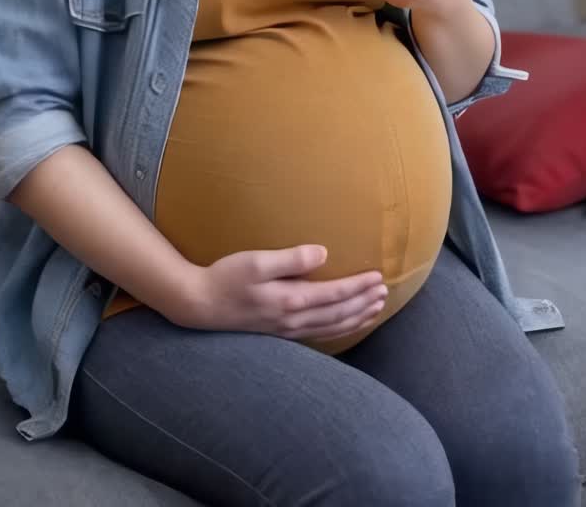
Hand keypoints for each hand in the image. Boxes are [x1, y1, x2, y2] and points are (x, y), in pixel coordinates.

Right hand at [170, 245, 387, 342]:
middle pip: (339, 314)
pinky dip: (340, 329)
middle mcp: (293, 319)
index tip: (378, 277)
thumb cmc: (226, 277)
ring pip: (332, 327)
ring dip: (357, 318)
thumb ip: (291, 258)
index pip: (335, 295)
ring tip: (375, 308)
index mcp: (290, 300)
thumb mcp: (256, 262)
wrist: (200, 304)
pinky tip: (346, 323)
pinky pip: (320, 333)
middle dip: (364, 303)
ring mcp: (288, 329)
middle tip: (385, 291)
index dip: (358, 287)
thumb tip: (323, 253)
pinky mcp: (281, 331)